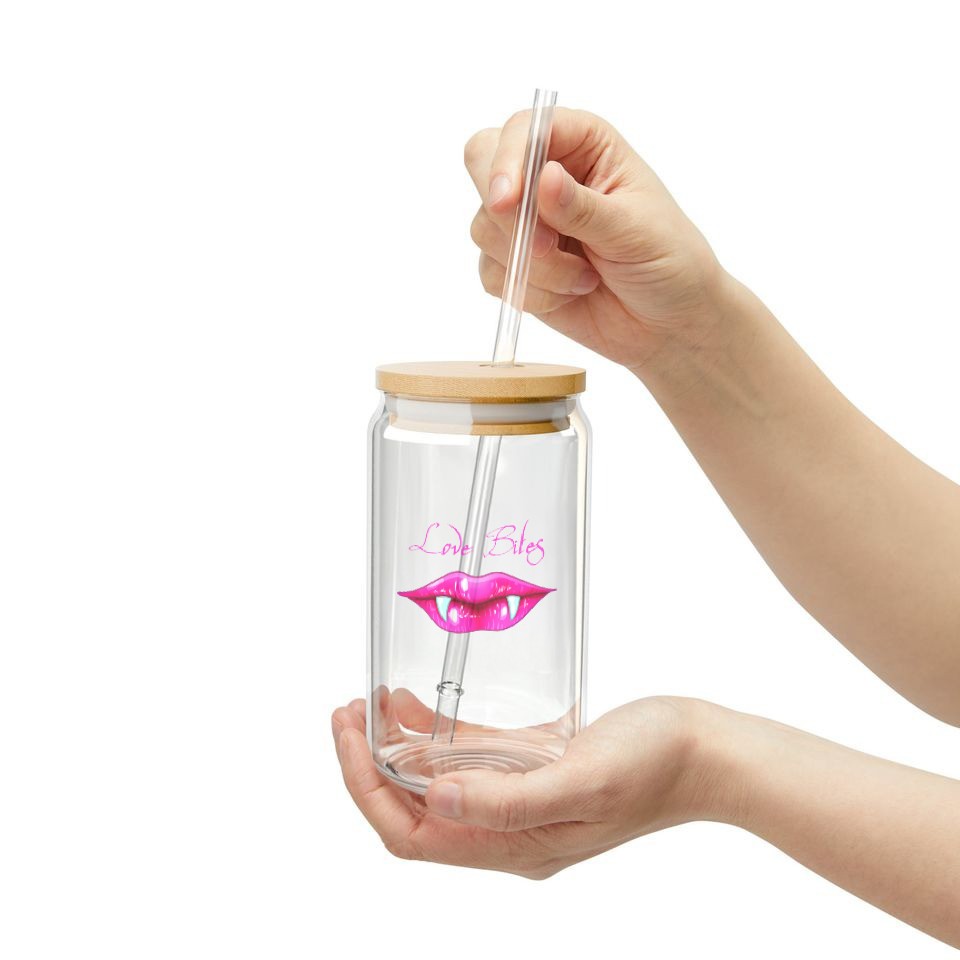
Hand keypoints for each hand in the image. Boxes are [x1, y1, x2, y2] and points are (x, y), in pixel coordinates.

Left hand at [331, 694, 720, 878]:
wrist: (704, 750)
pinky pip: (468, 759)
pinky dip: (434, 736)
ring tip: (367, 705)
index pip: (412, 834)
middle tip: (346, 713)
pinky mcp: (533, 768)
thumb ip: (508, 800)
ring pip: (435, 784)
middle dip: (369, 765)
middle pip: (413, 810)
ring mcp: (519, 799)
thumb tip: (432, 800)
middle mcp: (507, 829)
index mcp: (513, 847)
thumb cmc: (654, 766)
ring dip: (396, 748)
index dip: (366, 789)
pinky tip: (415, 705)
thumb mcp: (582, 782)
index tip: (346, 736)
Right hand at [465, 108, 728, 373]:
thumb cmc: (668, 261)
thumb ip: (583, 208)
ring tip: (584, 278)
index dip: (508, 159)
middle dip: (505, 213)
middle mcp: (546, 174)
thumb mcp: (633, 230)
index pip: (524, 129)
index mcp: (583, 144)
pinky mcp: (516, 265)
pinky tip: (571, 294)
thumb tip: (543, 178)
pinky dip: (530, 292)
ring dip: (533, 265)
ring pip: (485, 228)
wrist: (668, 322)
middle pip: (482, 164)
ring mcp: (527, 221)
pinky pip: (492, 274)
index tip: (508, 201)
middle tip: (542, 246)